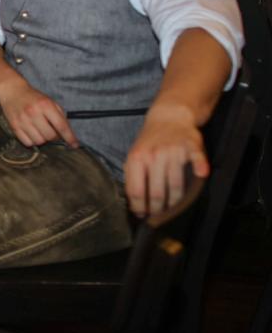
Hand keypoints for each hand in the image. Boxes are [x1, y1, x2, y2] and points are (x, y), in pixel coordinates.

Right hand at [0, 78, 77, 148]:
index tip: (75, 145)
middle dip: (54, 136)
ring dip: (42, 139)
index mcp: (45, 105)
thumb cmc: (34, 97)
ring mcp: (23, 121)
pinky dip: (32, 141)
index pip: (61, 125)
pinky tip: (31, 133)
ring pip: (39, 141)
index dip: (69, 137)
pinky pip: (27, 143)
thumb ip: (59, 116)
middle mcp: (34, 113)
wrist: (12, 91)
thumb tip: (65, 134)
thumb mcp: (50, 101)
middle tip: (51, 131)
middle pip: (50, 136)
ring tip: (40, 131)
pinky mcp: (14, 126)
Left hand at [123, 103, 208, 217]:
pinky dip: (200, 169)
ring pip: (176, 184)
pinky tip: (200, 176)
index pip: (136, 190)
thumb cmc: (150, 140)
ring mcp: (173, 151)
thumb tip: (133, 201)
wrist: (169, 117)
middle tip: (159, 215)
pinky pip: (197, 160)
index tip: (142, 214)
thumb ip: (132, 174)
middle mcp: (154, 155)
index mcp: (137, 158)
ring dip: (175, 200)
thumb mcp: (134, 154)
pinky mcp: (191, 146)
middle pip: (157, 192)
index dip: (139, 206)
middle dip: (158, 208)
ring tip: (173, 206)